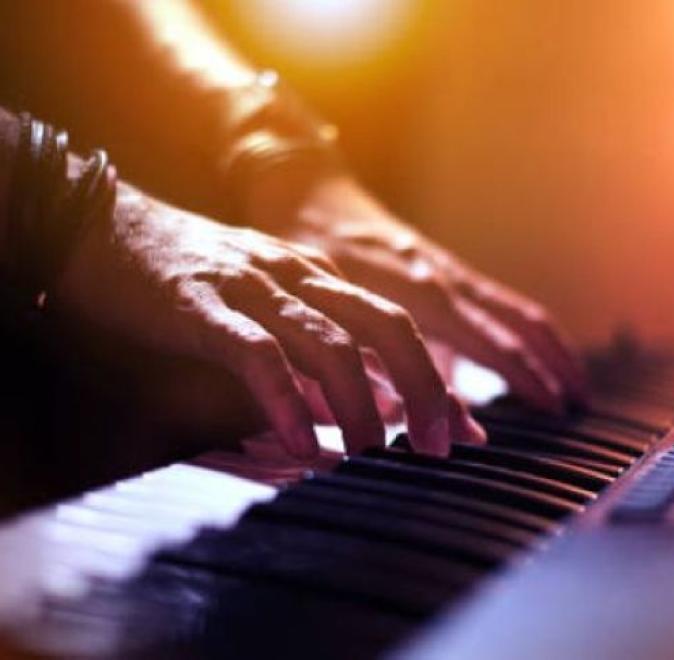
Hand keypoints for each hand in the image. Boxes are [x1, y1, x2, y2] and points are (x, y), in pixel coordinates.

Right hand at [57, 184, 482, 457]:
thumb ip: (312, 348)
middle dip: (423, 388)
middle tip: (438, 446)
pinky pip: (257, 354)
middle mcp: (296, 276)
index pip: (395, 326)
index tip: (462, 429)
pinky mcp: (201, 306)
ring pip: (329, 343)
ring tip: (372, 455)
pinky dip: (285, 401)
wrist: (101, 223)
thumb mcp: (264, 305)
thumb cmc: (186, 275)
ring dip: (360, 404)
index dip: (435, 378)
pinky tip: (301, 443)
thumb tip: (364, 402)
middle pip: (385, 328)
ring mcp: (251, 288)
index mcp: (315, 277)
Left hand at [245, 174, 587, 411]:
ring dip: (550, 345)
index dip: (527, 378)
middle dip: (557, 362)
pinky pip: (498, 300)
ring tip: (573, 383)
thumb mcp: (334, 317)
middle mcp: (445, 278)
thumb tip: (431, 414)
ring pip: (516, 308)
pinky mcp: (443, 268)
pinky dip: (525, 329)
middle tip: (582, 405)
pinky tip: (527, 350)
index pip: (493, 341)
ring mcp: (448, 270)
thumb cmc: (311, 258)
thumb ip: (384, 366)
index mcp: (421, 293)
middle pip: (521, 321)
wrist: (305, 193)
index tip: (557, 411)